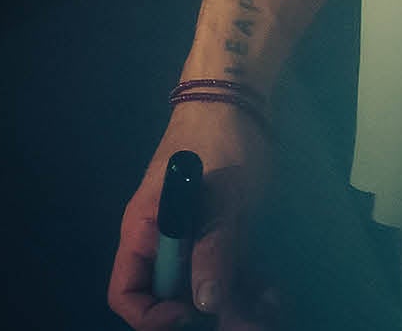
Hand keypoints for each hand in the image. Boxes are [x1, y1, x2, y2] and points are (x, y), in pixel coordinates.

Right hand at [108, 104, 275, 330]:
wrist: (243, 94)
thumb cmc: (221, 138)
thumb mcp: (221, 195)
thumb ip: (213, 248)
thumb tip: (205, 305)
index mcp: (146, 231)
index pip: (127, 293)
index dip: (151, 315)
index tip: (188, 313)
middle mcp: (165, 242)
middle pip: (173, 298)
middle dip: (208, 315)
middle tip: (248, 323)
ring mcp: (194, 238)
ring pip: (207, 289)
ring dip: (236, 305)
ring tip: (270, 309)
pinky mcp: (222, 232)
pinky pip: (228, 271)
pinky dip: (249, 285)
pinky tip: (274, 293)